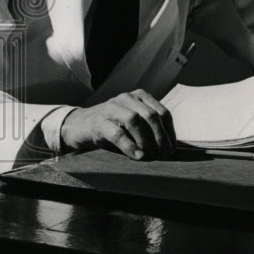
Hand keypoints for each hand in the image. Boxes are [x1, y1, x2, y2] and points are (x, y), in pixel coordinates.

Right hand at [60, 90, 174, 159]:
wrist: (81, 125)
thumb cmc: (113, 125)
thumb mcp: (133, 120)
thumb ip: (149, 125)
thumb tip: (170, 145)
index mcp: (138, 97)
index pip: (162, 112)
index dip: (170, 132)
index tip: (171, 148)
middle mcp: (126, 98)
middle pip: (150, 115)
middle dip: (161, 138)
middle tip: (164, 155)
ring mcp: (111, 108)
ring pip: (134, 120)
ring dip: (146, 141)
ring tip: (150, 156)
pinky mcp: (99, 123)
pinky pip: (117, 134)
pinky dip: (130, 146)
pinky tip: (138, 156)